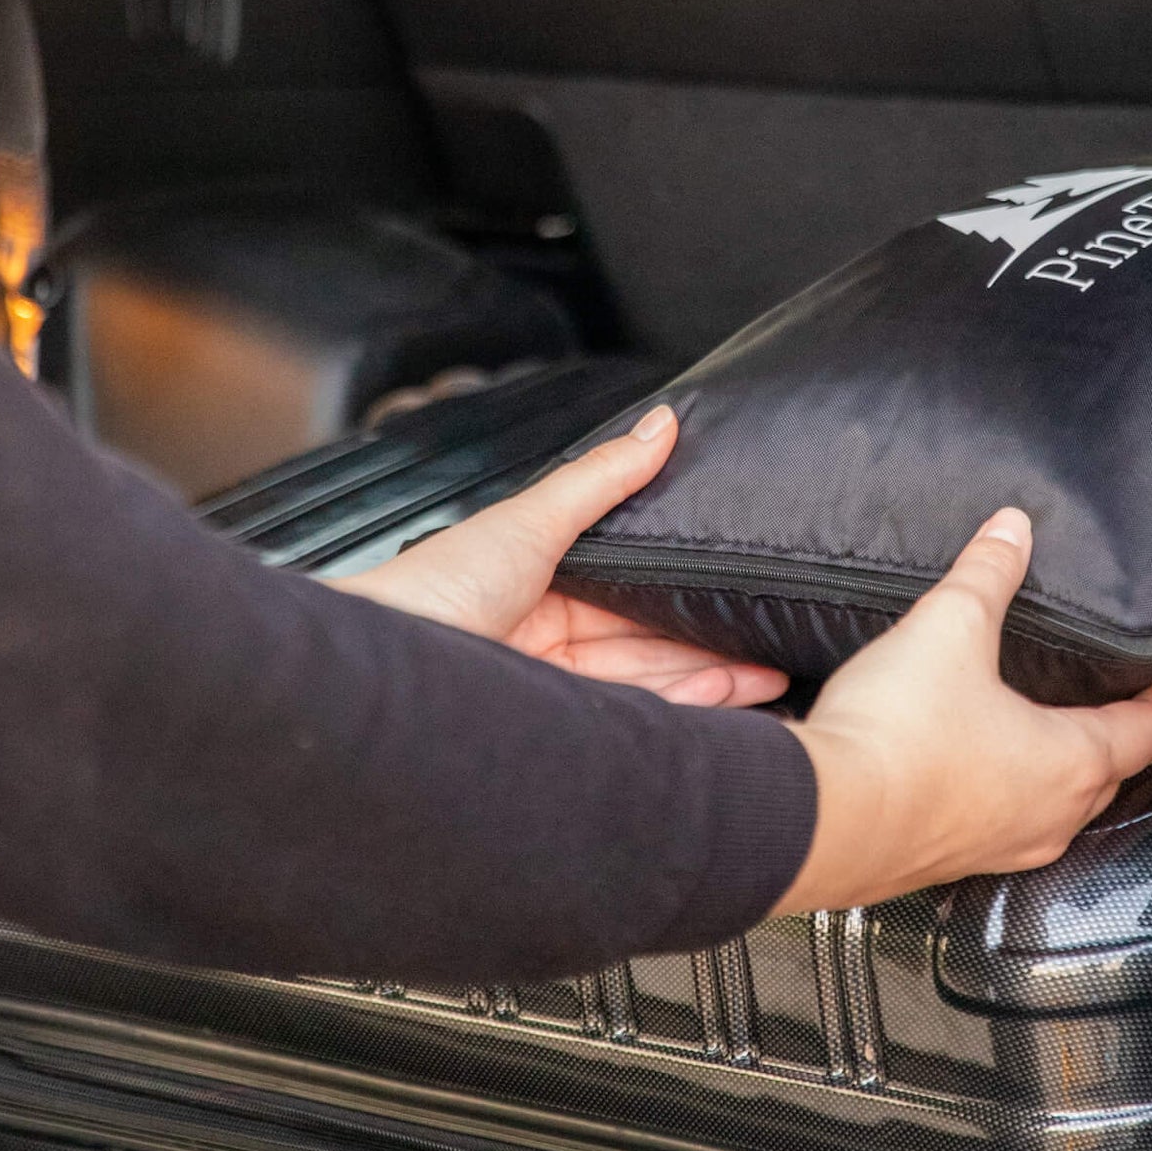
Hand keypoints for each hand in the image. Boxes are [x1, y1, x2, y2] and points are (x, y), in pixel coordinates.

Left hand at [329, 405, 787, 708]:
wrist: (375, 675)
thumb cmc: (431, 591)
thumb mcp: (531, 519)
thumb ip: (602, 477)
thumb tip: (661, 421)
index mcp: (533, 578)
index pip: (628, 586)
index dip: (686, 588)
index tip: (742, 587)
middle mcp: (540, 634)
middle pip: (643, 640)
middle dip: (711, 643)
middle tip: (776, 644)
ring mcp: (543, 687)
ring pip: (643, 683)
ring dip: (708, 681)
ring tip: (769, 678)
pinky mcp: (549, 729)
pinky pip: (626, 720)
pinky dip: (677, 712)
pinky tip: (721, 706)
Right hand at [776, 509, 1151, 913]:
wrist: (819, 817)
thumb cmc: (896, 737)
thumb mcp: (950, 628)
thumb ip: (987, 574)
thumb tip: (1011, 530)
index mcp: (1069, 763)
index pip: (1148, 730)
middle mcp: (1046, 818)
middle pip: (1109, 777)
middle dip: (1121, 737)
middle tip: (1122, 702)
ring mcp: (997, 849)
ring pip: (1056, 811)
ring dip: (1064, 774)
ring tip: (1049, 734)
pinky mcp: (946, 863)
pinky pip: (1001, 829)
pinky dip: (1008, 797)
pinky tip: (976, 773)